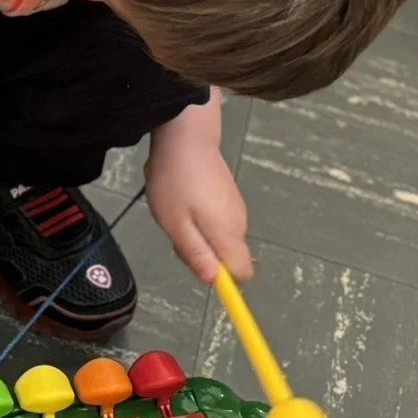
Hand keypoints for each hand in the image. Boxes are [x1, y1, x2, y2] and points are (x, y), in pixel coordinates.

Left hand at [145, 128, 251, 284]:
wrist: (185, 136)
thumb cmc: (176, 181)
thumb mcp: (176, 224)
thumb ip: (196, 254)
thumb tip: (214, 281)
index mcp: (229, 234)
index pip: (241, 273)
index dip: (220, 276)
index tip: (196, 260)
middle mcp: (239, 223)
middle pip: (226, 257)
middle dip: (201, 253)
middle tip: (178, 228)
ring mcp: (235, 207)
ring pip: (218, 238)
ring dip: (196, 233)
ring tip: (178, 210)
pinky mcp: (228, 195)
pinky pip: (216, 221)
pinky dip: (198, 217)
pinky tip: (184, 198)